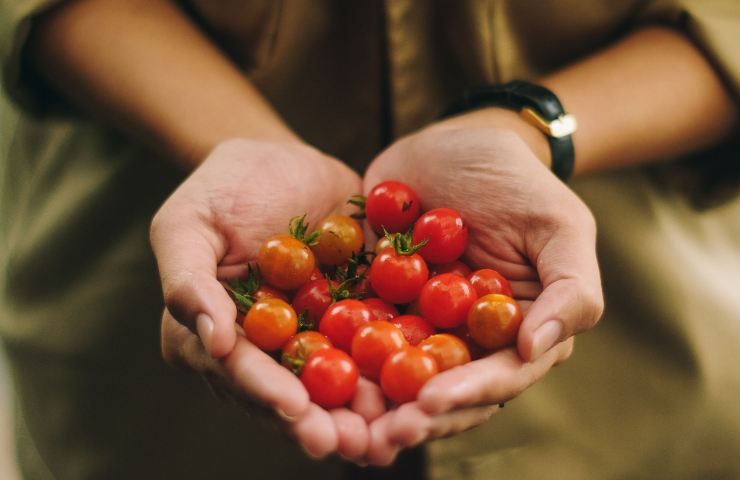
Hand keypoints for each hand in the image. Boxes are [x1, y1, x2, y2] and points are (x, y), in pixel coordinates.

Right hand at [151, 138, 379, 457]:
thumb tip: (212, 342)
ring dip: (360, 412)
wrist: (284, 161)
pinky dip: (393, 369)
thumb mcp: (187, 224)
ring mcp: (310, 338)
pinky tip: (419, 386)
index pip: (238, 371)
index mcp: (214, 336)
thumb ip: (188, 281)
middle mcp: (263, 349)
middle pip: (288, 393)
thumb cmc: (224, 188)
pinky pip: (372, 347)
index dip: (265, 392)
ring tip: (387, 433)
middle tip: (348, 443)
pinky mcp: (351, 319)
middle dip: (318, 422)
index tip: (294, 409)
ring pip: (333, 384)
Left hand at [361, 114, 603, 462]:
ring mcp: (418, 324)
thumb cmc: (516, 180)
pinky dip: (337, 355)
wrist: (454, 142)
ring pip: (395, 376)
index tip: (430, 403)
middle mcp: (467, 340)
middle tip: (378, 435)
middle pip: (442, 391)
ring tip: (342, 424)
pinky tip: (313, 371)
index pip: (498, 377)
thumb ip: (570, 289)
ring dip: (371, 404)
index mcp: (516, 332)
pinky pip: (354, 334)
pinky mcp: (376, 302)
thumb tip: (536, 349)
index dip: (466, 395)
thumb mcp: (559, 225)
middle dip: (412, 416)